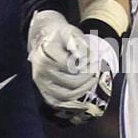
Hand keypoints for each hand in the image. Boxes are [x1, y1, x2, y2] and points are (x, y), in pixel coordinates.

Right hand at [27, 9, 117, 125]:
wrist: (44, 40)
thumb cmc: (60, 36)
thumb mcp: (70, 32)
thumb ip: (77, 42)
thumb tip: (83, 57)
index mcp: (46, 52)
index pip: (71, 65)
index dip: (86, 64)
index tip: (95, 60)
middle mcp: (40, 69)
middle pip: (70, 81)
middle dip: (88, 78)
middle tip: (96, 71)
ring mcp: (41, 82)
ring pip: (66, 95)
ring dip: (84, 90)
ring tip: (92, 81)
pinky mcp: (43, 91)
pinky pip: (57, 103)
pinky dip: (72, 106)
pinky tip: (84, 103)